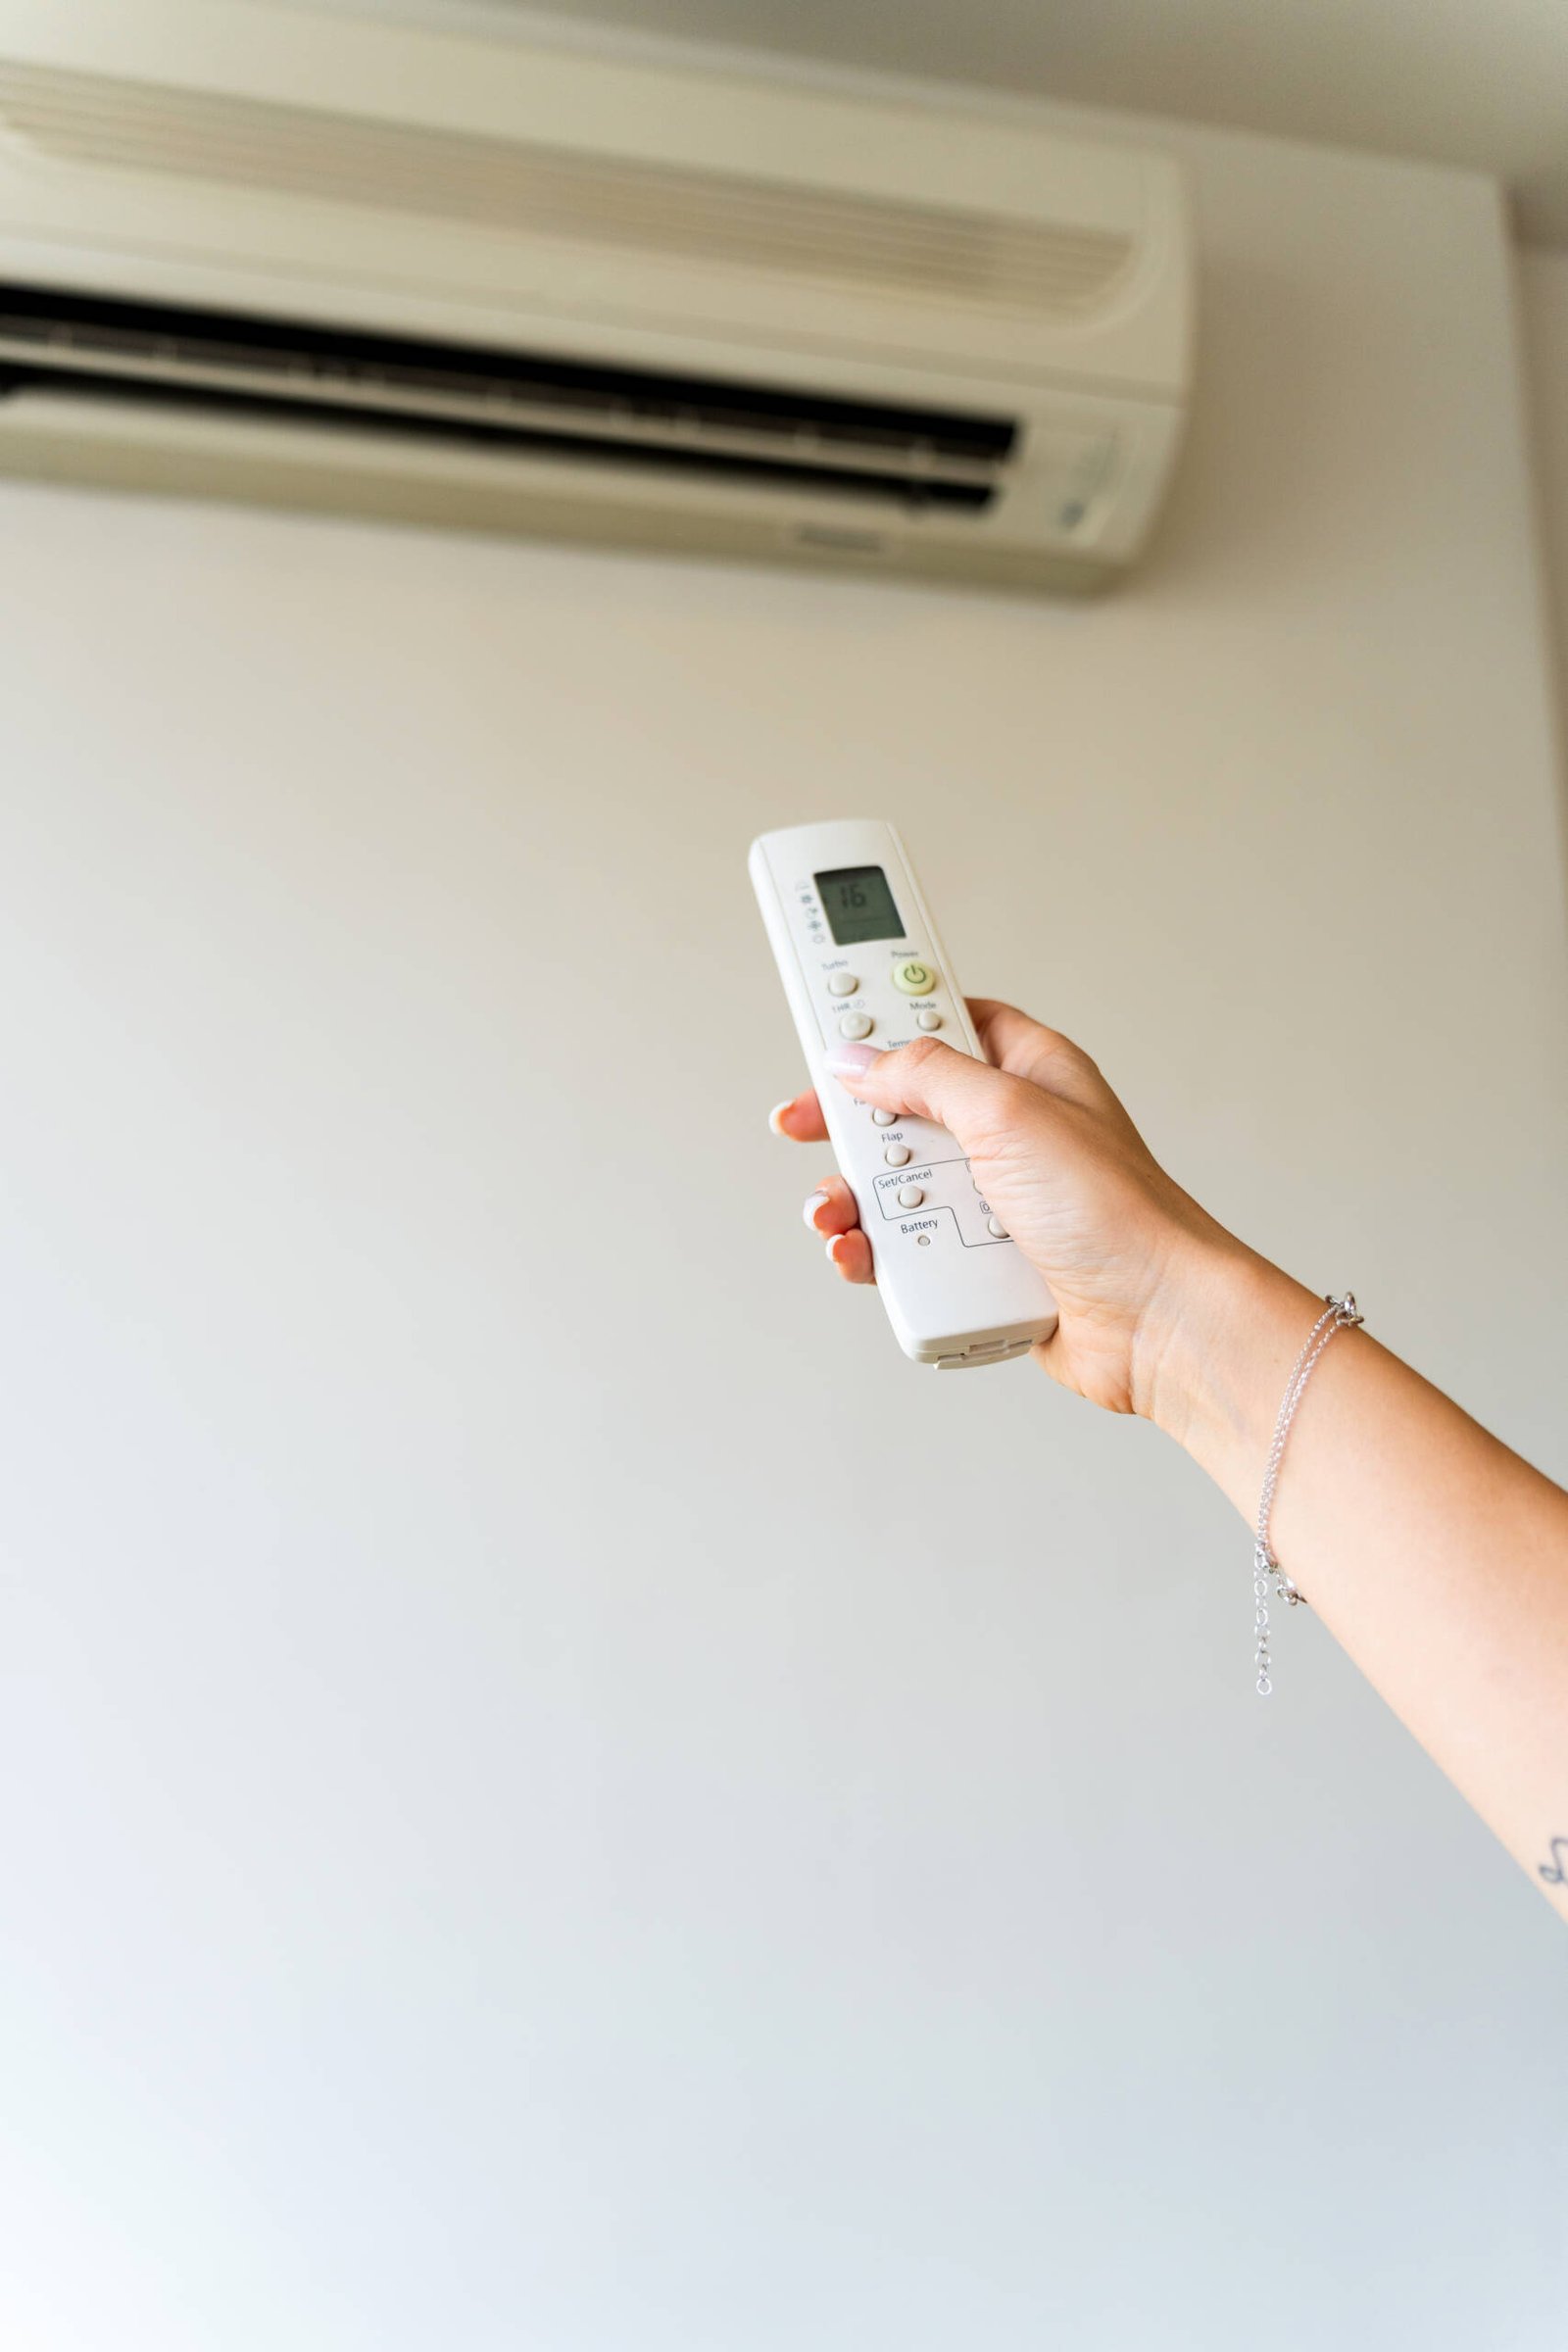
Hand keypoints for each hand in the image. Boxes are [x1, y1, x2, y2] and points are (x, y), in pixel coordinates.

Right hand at [769, 999, 1237, 1416]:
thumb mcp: (1007, 1112)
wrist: (1151, 1320)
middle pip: (901, 1109)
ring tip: (836, 1210)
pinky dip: (874, 1251)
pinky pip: (907, 1248)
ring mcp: (992, 1201)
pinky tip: (861, 1254)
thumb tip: (859, 1060)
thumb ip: (925, 1075)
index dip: (889, 1022)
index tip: (832, 1024)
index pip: (946, 1022)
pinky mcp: (979, 1262)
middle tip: (810, 1126)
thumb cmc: (1116, 1212)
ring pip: (893, 1184)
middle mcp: (1008, 1134)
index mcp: (1027, 1074)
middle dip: (851, 1124)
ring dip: (852, 1197)